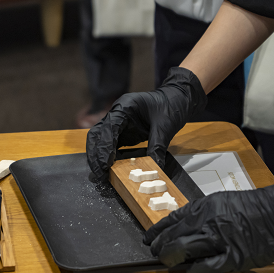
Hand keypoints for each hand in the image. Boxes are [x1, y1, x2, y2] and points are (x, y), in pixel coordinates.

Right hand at [86, 67, 206, 179]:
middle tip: (99, 173)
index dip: (105, 147)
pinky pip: (110, 144)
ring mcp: (118, 122)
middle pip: (97, 134)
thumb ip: (157, 148)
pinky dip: (107, 156)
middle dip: (96, 154)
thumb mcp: (165, 128)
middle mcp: (117, 113)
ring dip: (98, 156)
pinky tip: (109, 168)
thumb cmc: (171, 106)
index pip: (109, 127)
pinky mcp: (122, 131)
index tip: (105, 164)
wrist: (177, 98)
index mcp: (125, 106)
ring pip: (99, 139)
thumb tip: (155, 169)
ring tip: (101, 173)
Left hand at [144, 179, 273, 272]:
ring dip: (172, 261)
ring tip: (170, 264)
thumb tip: (184, 227)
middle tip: (157, 254)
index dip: (158, 231)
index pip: (172, 219)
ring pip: (183, 252)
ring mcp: (219, 240)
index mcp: (205, 206)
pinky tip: (190, 272)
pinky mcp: (232, 258)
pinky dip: (194, 271)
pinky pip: (205, 268)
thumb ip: (203, 214)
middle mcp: (208, 221)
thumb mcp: (224, 202)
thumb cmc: (257, 207)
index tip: (150, 238)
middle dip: (161, 248)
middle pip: (173, 237)